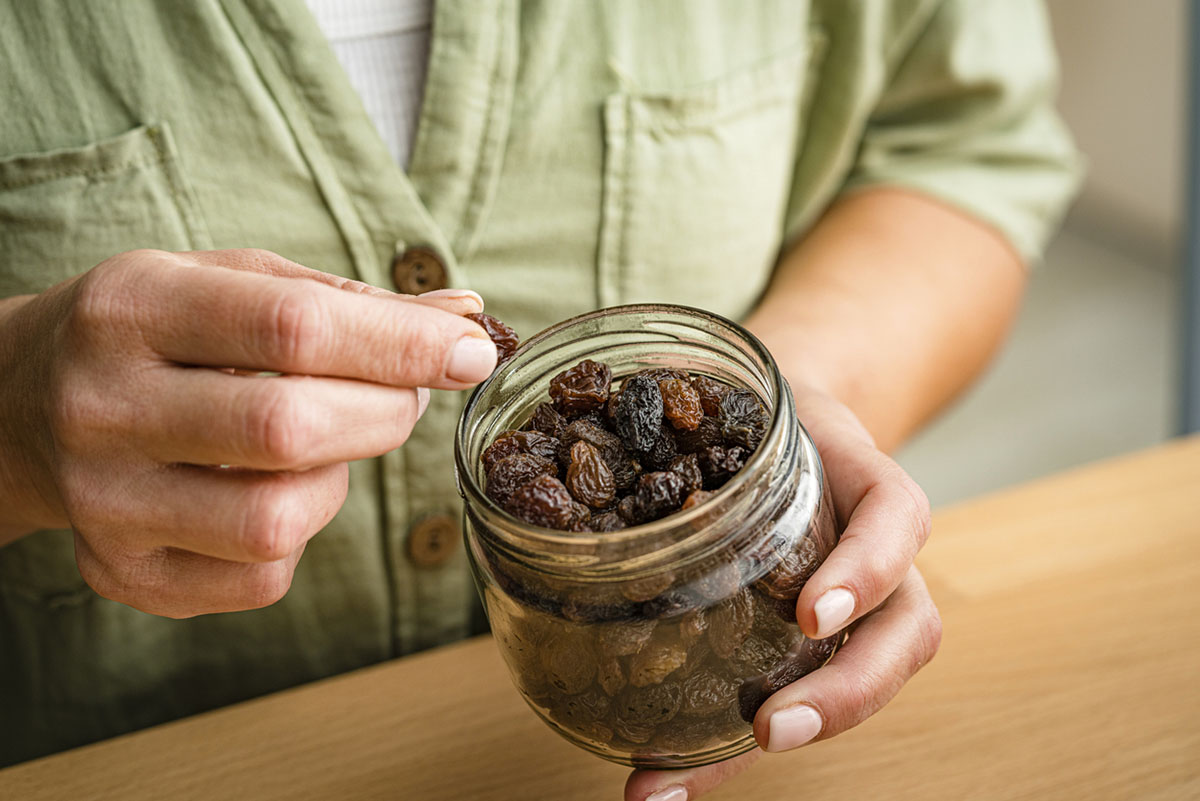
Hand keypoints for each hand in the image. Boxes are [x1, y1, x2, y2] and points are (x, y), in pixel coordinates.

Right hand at [0, 248, 496, 616]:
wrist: (21, 403)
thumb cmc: (155, 331)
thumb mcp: (232, 283)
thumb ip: (348, 301)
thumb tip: (464, 320)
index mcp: (135, 310)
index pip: (293, 329)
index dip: (402, 344)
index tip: (471, 352)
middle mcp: (104, 409)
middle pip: (291, 430)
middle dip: (385, 413)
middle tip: (402, 394)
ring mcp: (106, 503)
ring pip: (279, 522)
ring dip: (339, 482)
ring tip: (322, 444)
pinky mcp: (122, 571)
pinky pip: (262, 578)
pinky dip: (301, 536)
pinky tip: (273, 491)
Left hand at [624, 385, 940, 800]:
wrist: (798, 419)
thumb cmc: (768, 401)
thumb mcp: (747, 376)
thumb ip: (684, 374)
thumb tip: (563, 380)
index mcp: (868, 485)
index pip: (896, 524)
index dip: (865, 570)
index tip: (808, 609)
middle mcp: (875, 556)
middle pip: (902, 635)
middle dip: (846, 693)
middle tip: (770, 728)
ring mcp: (853, 604)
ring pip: (853, 686)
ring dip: (780, 742)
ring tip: (673, 786)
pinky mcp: (802, 641)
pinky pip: (785, 699)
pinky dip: (724, 753)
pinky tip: (657, 781)